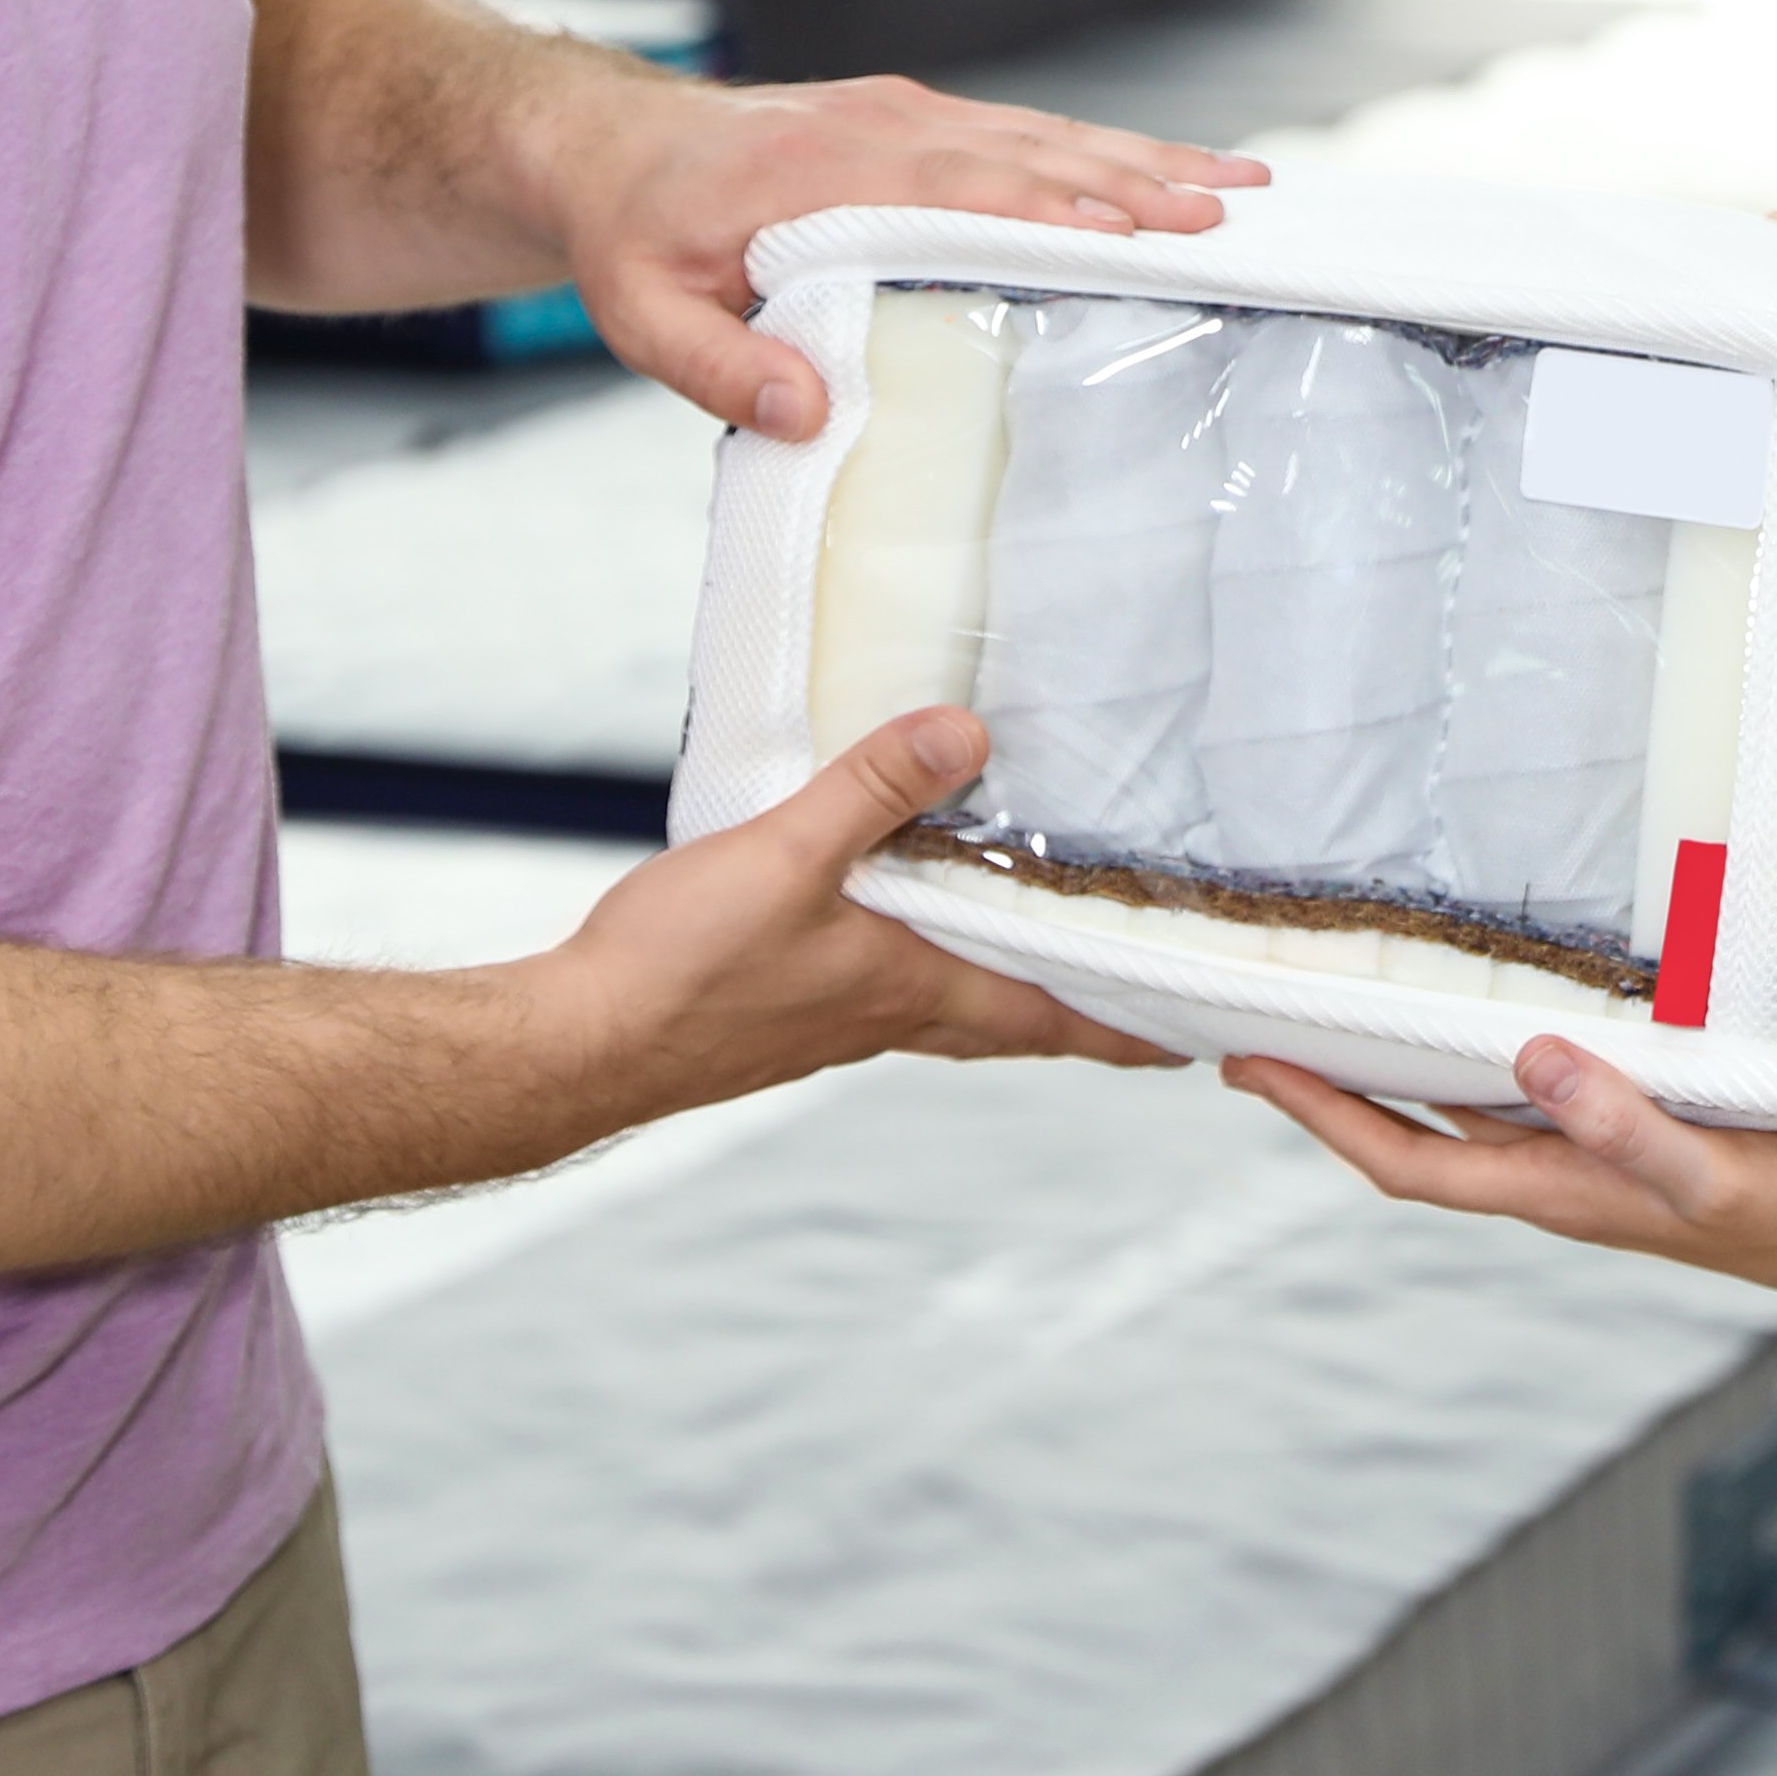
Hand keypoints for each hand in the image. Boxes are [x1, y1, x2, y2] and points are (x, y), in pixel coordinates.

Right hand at [527, 708, 1171, 1130]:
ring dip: (1003, 984)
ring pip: (951, 1006)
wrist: (582, 1043)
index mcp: (912, 988)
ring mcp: (835, 1021)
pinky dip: (922, 966)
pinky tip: (896, 929)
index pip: (1050, 1015)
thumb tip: (965, 733)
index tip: (1194, 1038)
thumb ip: (873, 790)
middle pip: (1013, 1018)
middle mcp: (888, 1015)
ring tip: (1037, 948)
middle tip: (1139, 999)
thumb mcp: (786, 856)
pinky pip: (886, 991)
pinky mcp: (785, 1013)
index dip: (1126, 1026)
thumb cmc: (682, 972)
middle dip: (1080, 1009)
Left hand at [546, 71, 1259, 436]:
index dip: (1052, 211)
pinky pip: (1022, 133)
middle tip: (1230, 213)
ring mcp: (900, 115)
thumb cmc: (632, 237)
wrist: (607, 147)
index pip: (958, 190)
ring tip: (1241, 183)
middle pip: (1028, 154)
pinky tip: (1165, 167)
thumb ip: (718, 366)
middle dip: (1134, 182)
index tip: (1139, 229)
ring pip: (1041, 135)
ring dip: (1141, 156)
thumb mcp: (642, 318)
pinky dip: (1102, 148)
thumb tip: (809, 412)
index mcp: (820, 172)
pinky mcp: (912, 120)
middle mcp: (876, 128)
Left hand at [1232, 1038, 1776, 1302]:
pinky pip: (1527, 1093)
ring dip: (1400, 1073)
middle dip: (1334, 1092)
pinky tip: (1487, 1016)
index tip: (1249, 1068)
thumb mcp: (1713, 1166)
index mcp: (1556, 1189)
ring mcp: (1592, 1160)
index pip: (1406, 1158)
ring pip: (1467, 1113)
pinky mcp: (1631, 1134)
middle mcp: (1557, 1177)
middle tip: (1261, 1032)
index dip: (1322, 1117)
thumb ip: (1624, 1123)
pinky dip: (1481, 1058)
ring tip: (1344, 1014)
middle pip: (1416, 1135)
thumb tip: (1527, 1065)